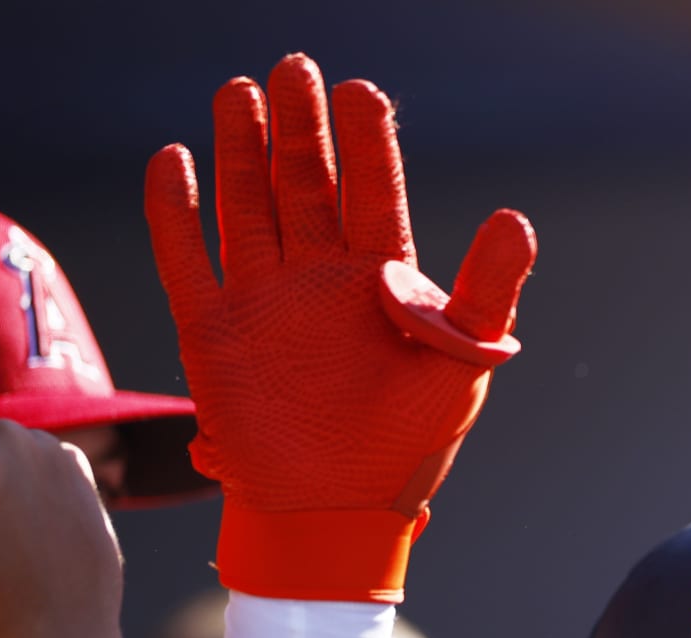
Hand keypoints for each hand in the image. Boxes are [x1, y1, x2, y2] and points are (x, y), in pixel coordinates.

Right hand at [145, 54, 536, 602]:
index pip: (375, 194)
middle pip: (307, 184)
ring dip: (241, 150)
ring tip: (239, 92)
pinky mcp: (213, 332)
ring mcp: (265, 300)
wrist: (337, 515)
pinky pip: (186, 259)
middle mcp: (321, 279)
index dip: (368, 143)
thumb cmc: (409, 447)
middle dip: (301, 129)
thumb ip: (485, 293)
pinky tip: (174, 161)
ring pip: (248, 205)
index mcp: (383, 284)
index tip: (361, 91)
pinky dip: (175, 213)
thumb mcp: (462, 366)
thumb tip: (516, 218)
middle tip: (295, 69)